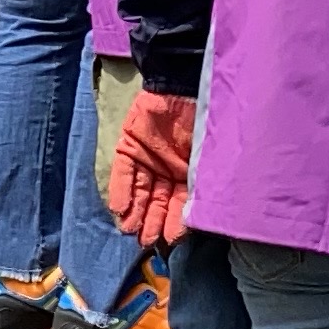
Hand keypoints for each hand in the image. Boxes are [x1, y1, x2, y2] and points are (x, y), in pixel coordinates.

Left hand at [101, 88, 201, 243]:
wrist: (183, 86)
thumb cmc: (205, 121)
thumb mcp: (209, 156)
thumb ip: (202, 184)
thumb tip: (201, 213)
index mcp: (189, 173)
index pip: (180, 203)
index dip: (175, 222)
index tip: (170, 240)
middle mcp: (166, 170)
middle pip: (158, 200)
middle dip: (152, 221)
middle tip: (146, 242)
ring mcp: (146, 159)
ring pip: (140, 191)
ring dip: (135, 211)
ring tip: (130, 231)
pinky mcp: (128, 147)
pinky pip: (122, 173)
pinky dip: (120, 190)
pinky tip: (119, 209)